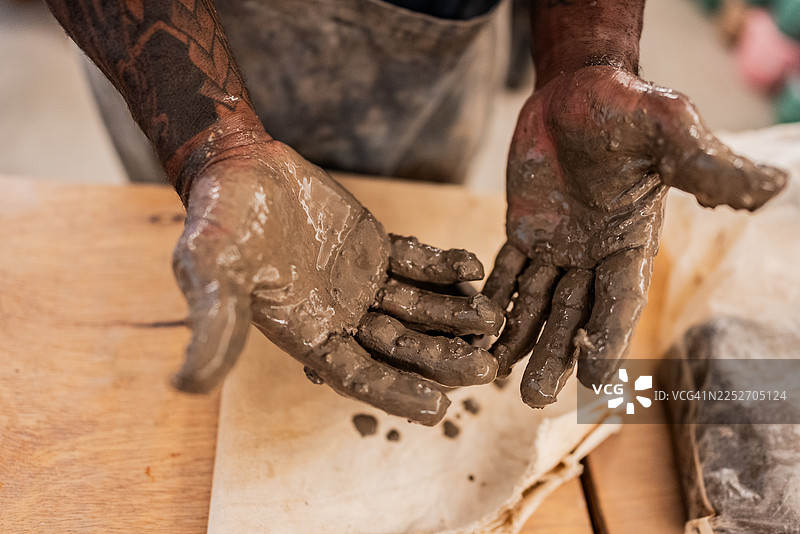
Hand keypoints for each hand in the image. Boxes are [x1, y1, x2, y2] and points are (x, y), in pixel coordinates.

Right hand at [170, 136, 502, 424]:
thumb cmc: (219, 218)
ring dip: (454, 315)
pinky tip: (472, 266)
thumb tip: (186, 388)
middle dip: (441, 359)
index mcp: (306, 334)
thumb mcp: (211, 269)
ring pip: (417, 309)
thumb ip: (212, 324)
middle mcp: (340, 316)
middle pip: (400, 349)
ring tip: (491, 317)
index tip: (438, 408)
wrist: (239, 165)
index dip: (395, 392)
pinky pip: (418, 263)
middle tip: (486, 367)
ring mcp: (362, 283)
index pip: (358, 375)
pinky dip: (443, 266)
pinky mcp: (376, 248)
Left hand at [485, 66, 786, 407]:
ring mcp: (557, 246)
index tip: (593, 383)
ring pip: (537, 303)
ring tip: (495, 375)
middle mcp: (594, 254)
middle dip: (554, 355)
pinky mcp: (524, 231)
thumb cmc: (628, 106)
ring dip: (519, 339)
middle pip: (573, 315)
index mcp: (631, 242)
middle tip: (532, 397)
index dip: (607, 339)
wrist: (577, 89)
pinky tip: (477, 328)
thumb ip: (705, 164)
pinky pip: (506, 272)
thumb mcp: (668, 130)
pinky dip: (494, 299)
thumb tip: (771, 185)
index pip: (620, 300)